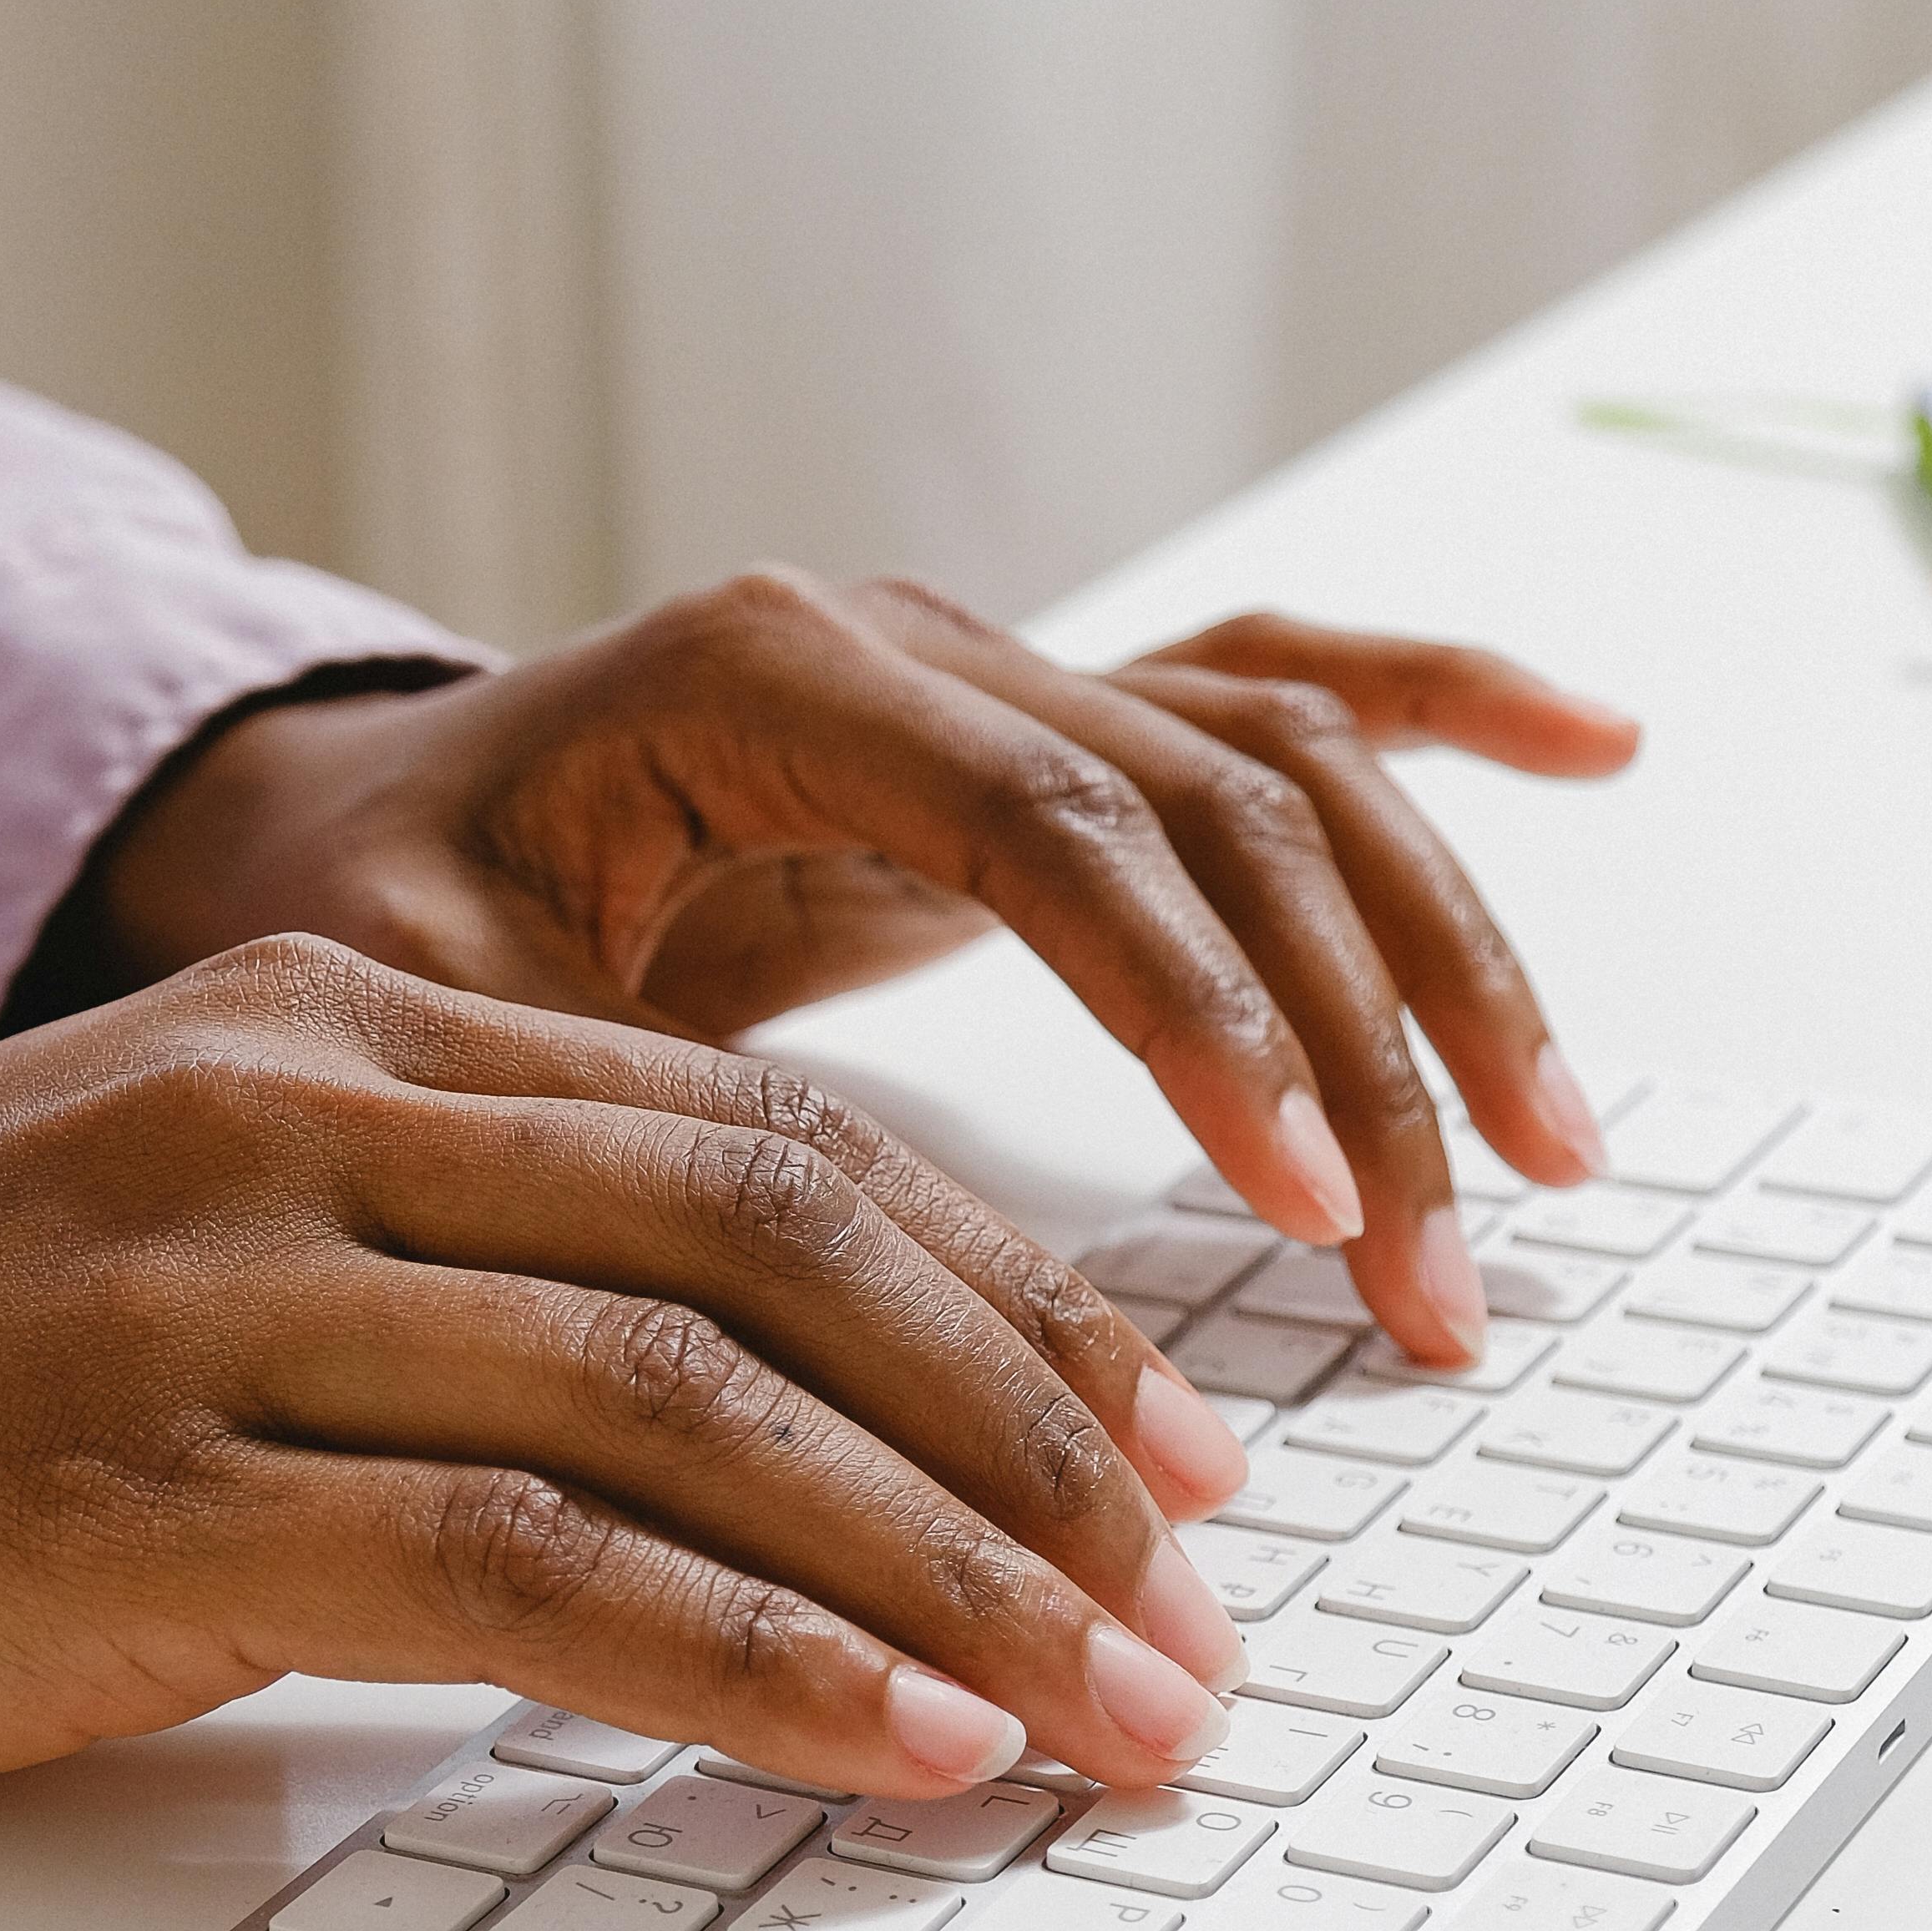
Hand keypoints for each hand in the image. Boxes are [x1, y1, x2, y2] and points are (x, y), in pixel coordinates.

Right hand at [0, 937, 1260, 1821]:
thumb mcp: (155, 1249)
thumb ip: (425, 1281)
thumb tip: (711, 1444)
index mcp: (326, 1027)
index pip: (770, 1134)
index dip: (1017, 1302)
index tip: (1171, 1458)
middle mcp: (299, 1112)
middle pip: (792, 1240)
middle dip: (1053, 1434)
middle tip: (1215, 1607)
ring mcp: (216, 1294)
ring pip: (703, 1402)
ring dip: (959, 1577)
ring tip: (1128, 1718)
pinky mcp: (142, 1495)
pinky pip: (531, 1570)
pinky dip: (752, 1667)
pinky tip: (904, 1752)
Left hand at [94, 576, 1637, 1369]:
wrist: (335, 828)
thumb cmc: (367, 927)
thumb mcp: (432, 1012)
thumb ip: (611, 1103)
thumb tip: (790, 1287)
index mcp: (763, 680)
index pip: (1053, 826)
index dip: (1200, 1014)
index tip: (1298, 1205)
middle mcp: (910, 643)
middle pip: (1219, 804)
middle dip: (1360, 1047)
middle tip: (1439, 1276)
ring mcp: (997, 669)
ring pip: (1289, 766)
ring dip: (1436, 956)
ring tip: (1548, 1158)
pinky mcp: (1044, 734)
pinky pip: (1276, 692)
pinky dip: (1441, 712)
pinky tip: (1596, 743)